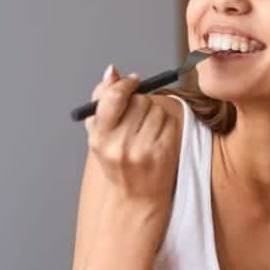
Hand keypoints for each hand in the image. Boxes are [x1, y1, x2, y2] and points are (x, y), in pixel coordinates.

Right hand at [85, 65, 176, 203]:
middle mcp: (120, 145)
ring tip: (146, 129)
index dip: (126, 84)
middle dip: (140, 101)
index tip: (133, 81)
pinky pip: (169, 121)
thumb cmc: (116, 161)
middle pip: (139, 101)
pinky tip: (158, 136)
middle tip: (138, 114)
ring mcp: (143, 151)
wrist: (136, 197)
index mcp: (100, 138)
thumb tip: (112, 71)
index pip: (114, 97)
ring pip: (156, 109)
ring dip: (154, 112)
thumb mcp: (99, 134)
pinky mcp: (163, 153)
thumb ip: (102, 99)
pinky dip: (166, 123)